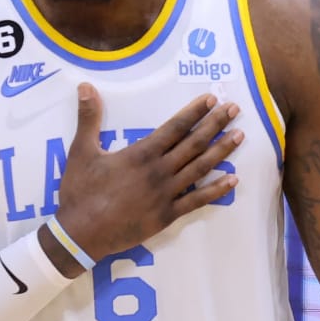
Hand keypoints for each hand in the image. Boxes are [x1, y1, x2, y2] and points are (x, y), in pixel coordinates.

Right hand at [51, 83, 240, 263]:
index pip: (175, 127)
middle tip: (234, 109)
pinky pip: (197, 200)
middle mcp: (159, 171)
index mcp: (141, 154)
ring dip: (222, 151)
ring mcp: (166, 194)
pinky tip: (233, 180)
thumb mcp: (81, 151)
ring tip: (239, 136)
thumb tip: (85, 86)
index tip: (212, 99)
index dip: (195, 112)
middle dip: (216, 124)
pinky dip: (216, 190)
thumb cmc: (80, 192)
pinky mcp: (167, 215)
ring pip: (200, 168)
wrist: (80, 234)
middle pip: (194, 143)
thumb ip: (88, 118)